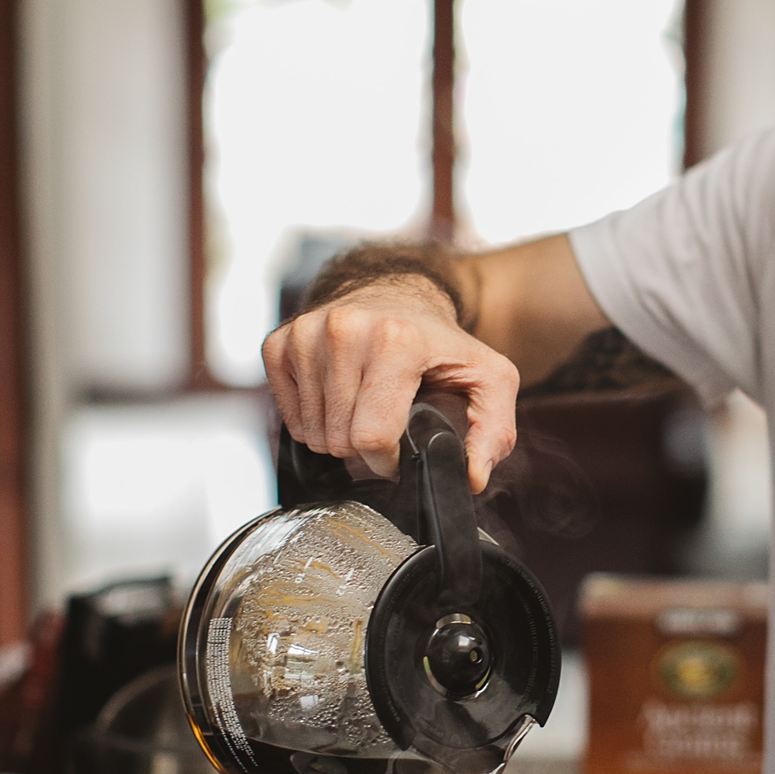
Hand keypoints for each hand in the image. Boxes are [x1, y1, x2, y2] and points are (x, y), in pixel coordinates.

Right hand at [262, 278, 519, 493]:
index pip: (372, 436)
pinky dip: (314, 419)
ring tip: (364, 405)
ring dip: (340, 434)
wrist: (397, 296)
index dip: (390, 460)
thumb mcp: (489, 379)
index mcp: (396, 339)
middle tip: (386, 420)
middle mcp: (344, 329)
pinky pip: (288, 417)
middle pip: (340, 440)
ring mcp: (307, 333)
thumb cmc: (438, 343)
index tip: (404, 447)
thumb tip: (472, 477)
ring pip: (312, 433)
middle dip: (365, 447)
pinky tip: (338, 395)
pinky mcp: (279, 342)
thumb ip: (495, 431)